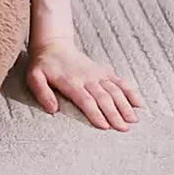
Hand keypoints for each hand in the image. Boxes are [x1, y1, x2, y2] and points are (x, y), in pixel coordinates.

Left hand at [26, 37, 142, 130]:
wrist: (54, 45)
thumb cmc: (43, 64)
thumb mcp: (34, 77)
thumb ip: (42, 92)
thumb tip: (52, 109)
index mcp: (71, 82)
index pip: (86, 100)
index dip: (96, 113)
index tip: (105, 126)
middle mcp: (87, 78)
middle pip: (103, 98)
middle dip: (114, 114)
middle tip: (123, 129)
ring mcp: (97, 74)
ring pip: (115, 90)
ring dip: (125, 105)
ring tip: (133, 120)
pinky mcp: (104, 71)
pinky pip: (120, 81)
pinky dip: (130, 92)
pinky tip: (139, 104)